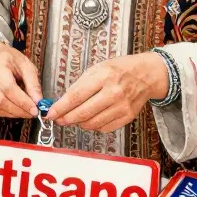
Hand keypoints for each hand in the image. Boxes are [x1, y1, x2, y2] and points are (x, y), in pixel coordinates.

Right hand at [0, 39, 41, 118]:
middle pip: (0, 99)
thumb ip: (33, 83)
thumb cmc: (10, 60)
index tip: (35, 109)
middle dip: (19, 110)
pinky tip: (16, 110)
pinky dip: (6, 113)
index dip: (22, 101)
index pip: (8, 87)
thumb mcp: (26, 65)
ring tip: (25, 112)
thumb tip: (38, 102)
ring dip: (13, 114)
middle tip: (32, 113)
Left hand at [46, 53, 168, 132]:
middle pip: (83, 113)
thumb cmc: (119, 69)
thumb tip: (63, 102)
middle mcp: (114, 93)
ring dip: (78, 123)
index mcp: (104, 76)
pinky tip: (89, 120)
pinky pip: (104, 128)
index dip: (61, 107)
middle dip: (66, 118)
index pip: (76, 96)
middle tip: (58, 119)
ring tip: (72, 118)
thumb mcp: (97, 69)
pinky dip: (93, 126)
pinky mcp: (128, 117)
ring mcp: (122, 106)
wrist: (146, 75)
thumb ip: (80, 85)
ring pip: (93, 123)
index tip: (50, 113)